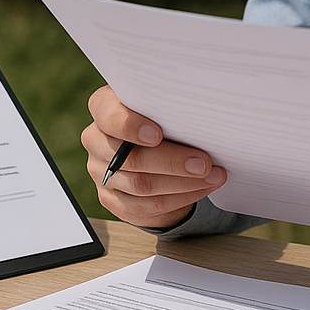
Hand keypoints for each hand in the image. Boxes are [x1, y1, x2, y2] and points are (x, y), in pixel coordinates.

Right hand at [82, 85, 226, 228]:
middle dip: (172, 162)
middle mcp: (96, 140)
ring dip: (183, 183)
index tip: (158, 134)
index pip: (109, 116)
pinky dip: (180, 198)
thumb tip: (200, 116)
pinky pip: (146, 206)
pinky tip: (202, 187)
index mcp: (103, 108)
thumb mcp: (161, 103)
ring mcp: (101, 172)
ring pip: (141, 186)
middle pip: (130, 158)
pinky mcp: (112, 199)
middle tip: (203, 162)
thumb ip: (168, 106)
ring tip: (213, 175)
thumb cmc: (159, 114)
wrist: (152, 144)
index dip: (131, 126)